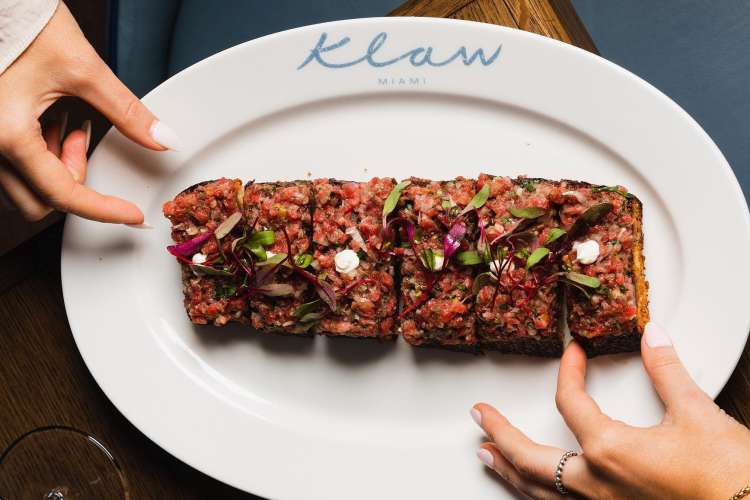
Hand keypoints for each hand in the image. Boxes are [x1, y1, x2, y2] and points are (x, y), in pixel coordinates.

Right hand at [0, 2, 180, 223]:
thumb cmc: (21, 22)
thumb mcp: (83, 69)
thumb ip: (127, 111)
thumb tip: (163, 138)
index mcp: (6, 133)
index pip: (64, 195)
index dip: (105, 210)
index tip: (133, 215)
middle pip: (40, 202)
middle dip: (73, 181)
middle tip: (83, 139)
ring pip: (26, 186)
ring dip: (55, 166)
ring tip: (64, 119)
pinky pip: (13, 164)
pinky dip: (40, 152)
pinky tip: (49, 116)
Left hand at [471, 323, 749, 498]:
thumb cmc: (730, 478)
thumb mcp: (698, 415)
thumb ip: (667, 370)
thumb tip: (652, 334)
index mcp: (610, 451)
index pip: (570, 402)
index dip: (568, 371)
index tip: (572, 352)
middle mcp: (596, 485)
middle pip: (529, 457)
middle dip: (498, 433)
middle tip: (477, 415)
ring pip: (538, 492)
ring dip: (508, 469)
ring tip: (485, 456)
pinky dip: (537, 495)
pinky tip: (533, 491)